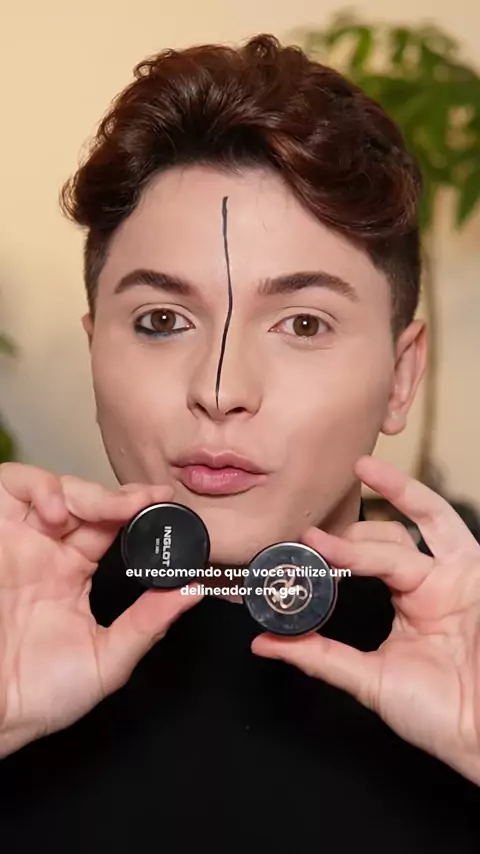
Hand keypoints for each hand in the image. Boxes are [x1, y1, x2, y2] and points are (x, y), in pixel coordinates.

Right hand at [0, 463, 201, 757]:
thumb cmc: (37, 695)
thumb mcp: (107, 659)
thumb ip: (149, 623)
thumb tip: (193, 591)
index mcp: (72, 574)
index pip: (109, 526)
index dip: (137, 510)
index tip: (167, 503)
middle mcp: (46, 550)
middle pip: (87, 500)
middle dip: (120, 496)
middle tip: (149, 500)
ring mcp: (19, 539)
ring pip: (56, 487)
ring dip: (87, 491)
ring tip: (109, 510)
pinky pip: (11, 485)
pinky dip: (41, 488)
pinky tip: (59, 514)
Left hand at [252, 455, 479, 784]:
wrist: (479, 736)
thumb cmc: (440, 713)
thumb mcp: (368, 679)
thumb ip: (320, 656)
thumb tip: (266, 642)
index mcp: (412, 603)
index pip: (370, 561)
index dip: (335, 552)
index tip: (299, 548)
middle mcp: (434, 582)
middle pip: (390, 538)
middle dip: (352, 534)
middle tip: (313, 535)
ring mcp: (457, 575)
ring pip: (422, 520)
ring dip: (394, 489)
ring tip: (361, 470)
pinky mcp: (474, 573)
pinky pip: (444, 526)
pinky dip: (411, 499)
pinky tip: (380, 480)